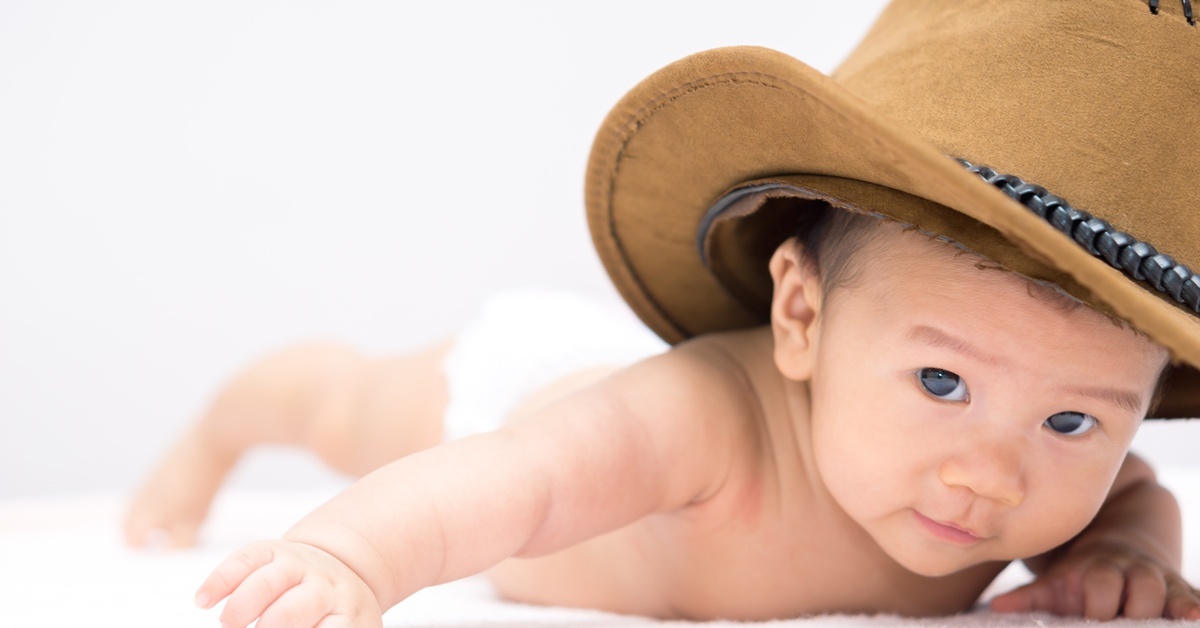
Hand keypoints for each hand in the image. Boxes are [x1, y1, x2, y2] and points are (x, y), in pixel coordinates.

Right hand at [196, 539, 382, 627]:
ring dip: (239, 610)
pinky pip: (244, 559)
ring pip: (265, 582)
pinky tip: (203, 602)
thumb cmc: (336, 620)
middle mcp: (324, 588)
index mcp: (347, 615)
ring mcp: (298, 565)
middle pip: (290, 612)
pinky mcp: (272, 551)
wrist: (338, 574)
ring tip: (230, 625)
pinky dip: (220, 581)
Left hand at [990, 539, 1199, 619]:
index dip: (1098, 604)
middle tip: (1126, 626)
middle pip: (1141, 588)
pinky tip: (1198, 616)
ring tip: (1181, 619)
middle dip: (1137, 609)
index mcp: (1097, 570)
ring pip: (1169, 590)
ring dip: (1173, 607)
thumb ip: (1031, 596)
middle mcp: (1131, 571)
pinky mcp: (1179, 589)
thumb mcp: (1057, 581)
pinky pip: (1192, 595)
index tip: (1091, 619)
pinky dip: (1196, 606)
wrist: (1117, 546)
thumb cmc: (1081, 576)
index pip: (1100, 586)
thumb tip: (996, 606)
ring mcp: (1158, 579)